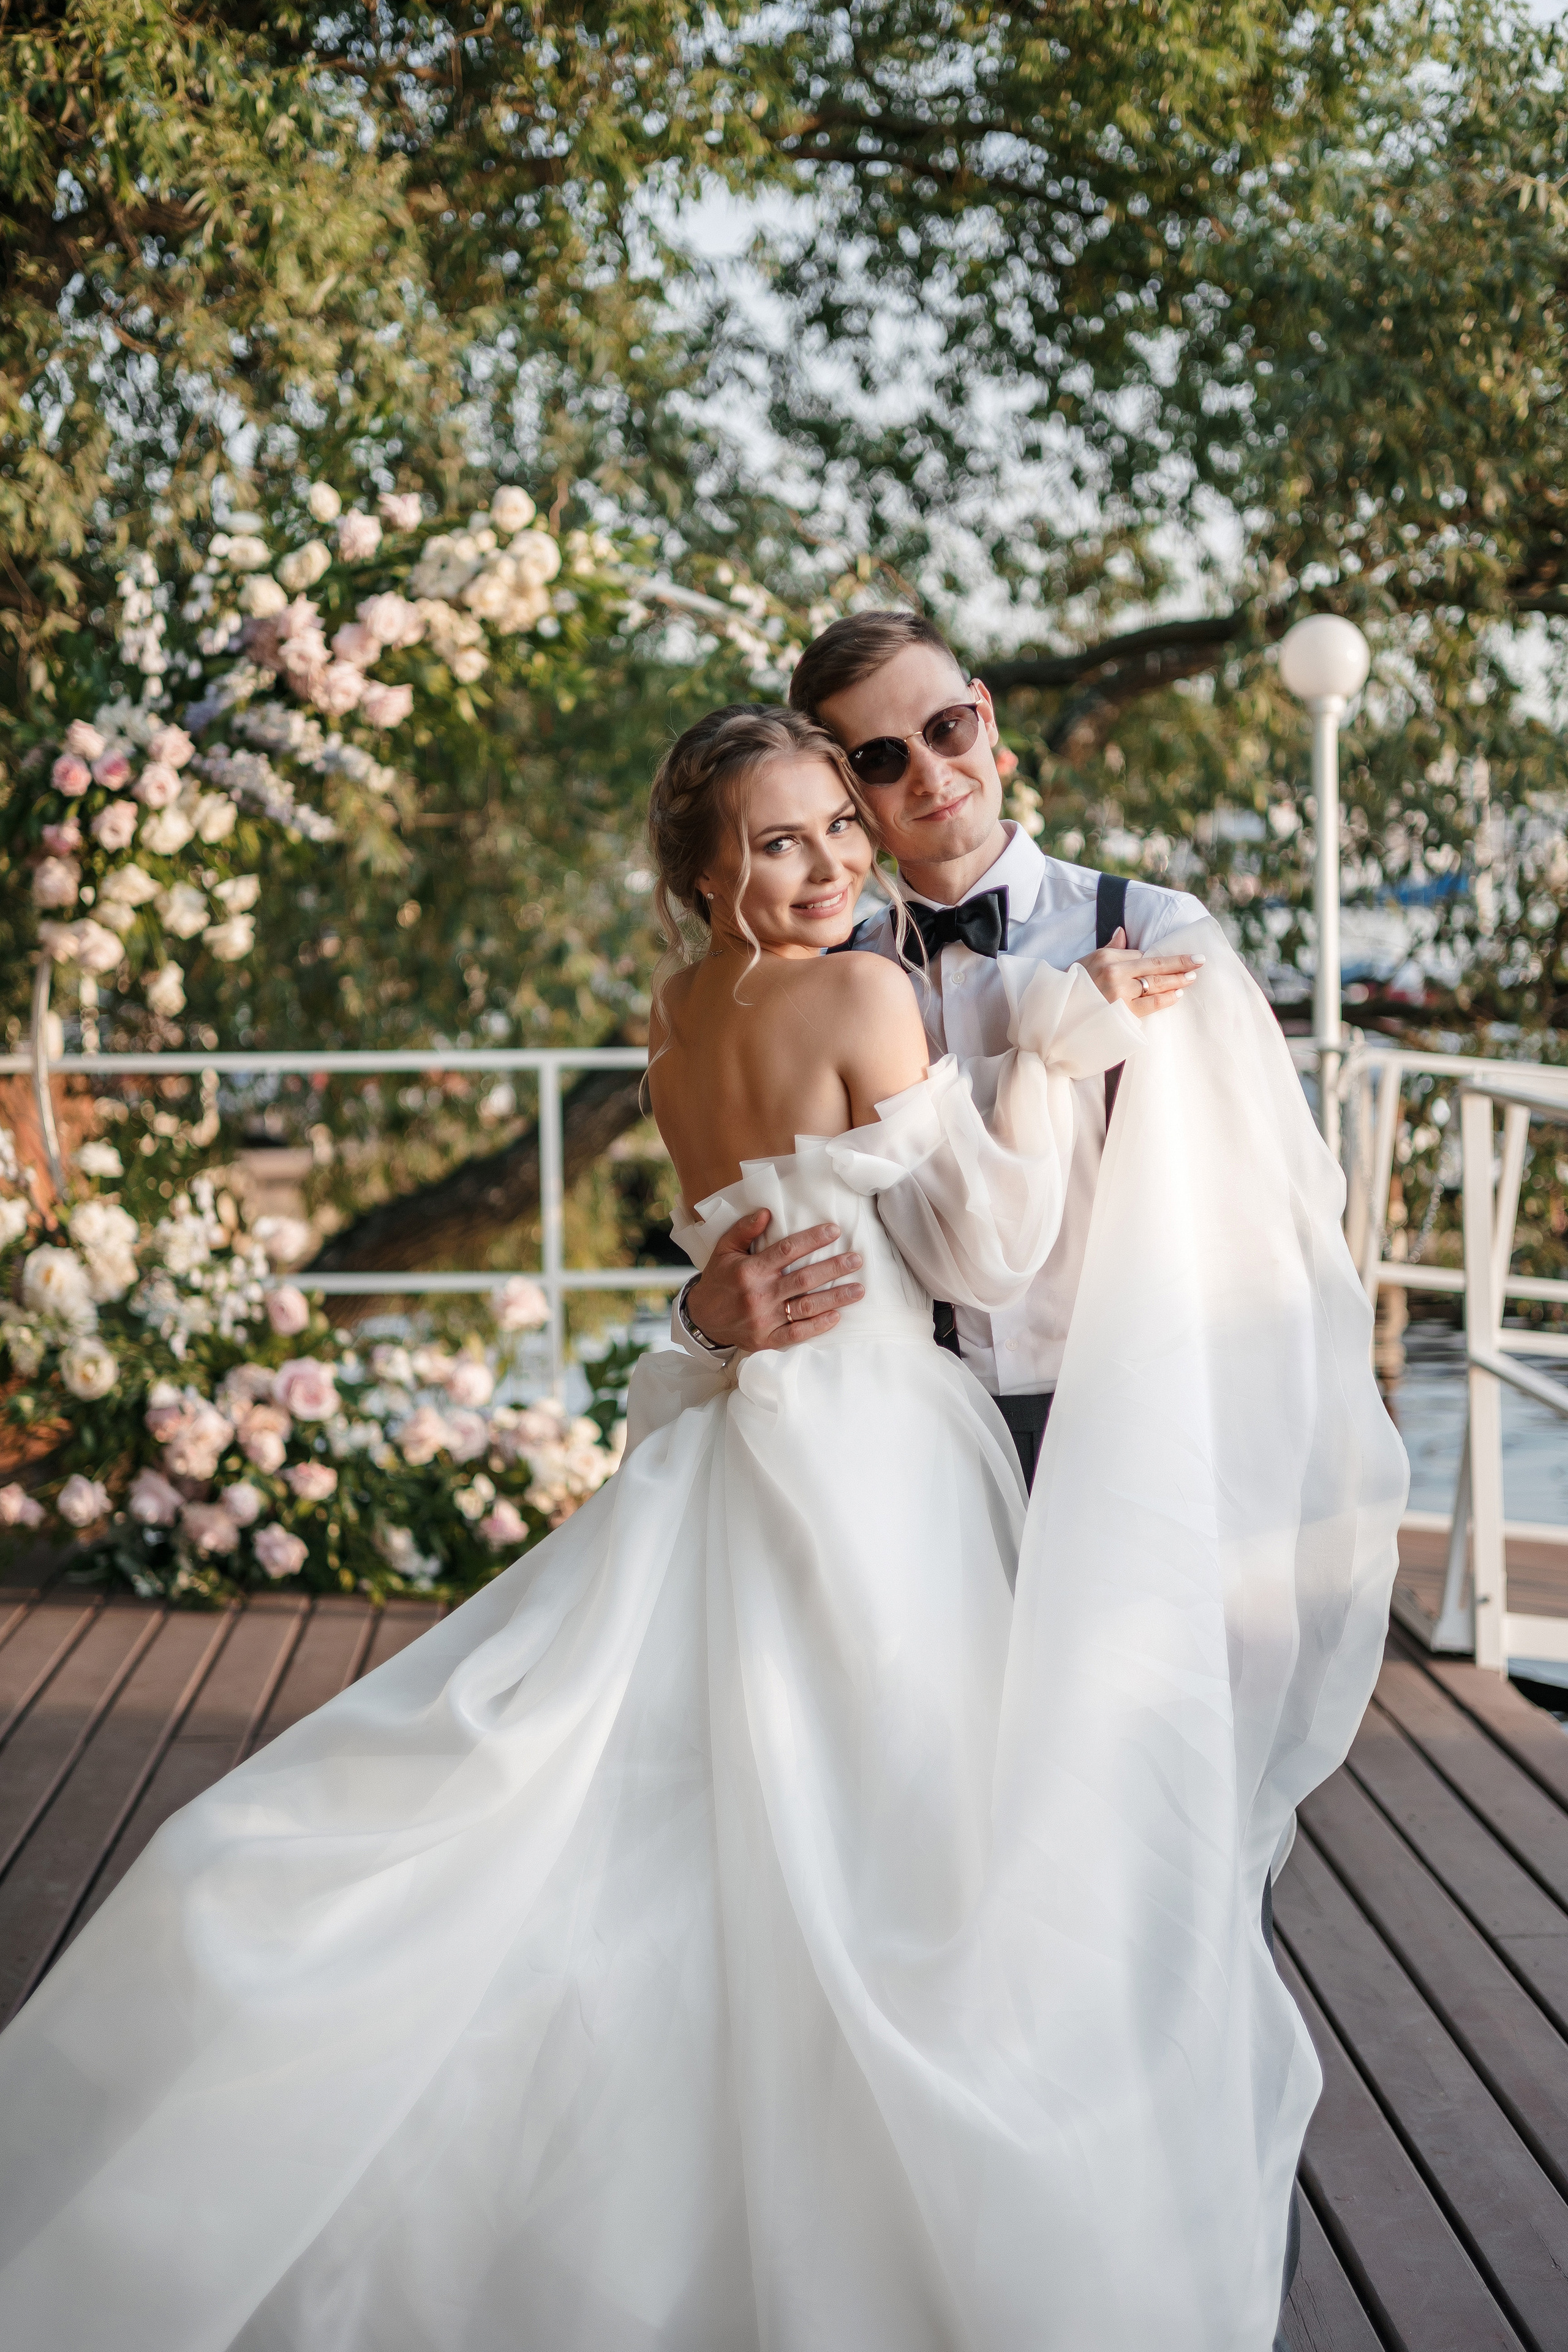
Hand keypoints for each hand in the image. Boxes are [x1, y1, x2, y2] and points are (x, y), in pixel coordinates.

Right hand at [684, 1210, 864, 1351]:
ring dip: (835, 1298)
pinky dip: (817, 1326)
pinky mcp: (767, 1340)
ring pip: (806, 1308)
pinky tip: (837, 1316)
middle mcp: (760, 1295)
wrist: (702, 1319)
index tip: (835, 1230)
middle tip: (857, 1259)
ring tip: (859, 1289)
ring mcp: (765, 1320)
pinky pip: (797, 1334)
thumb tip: (767, 1212)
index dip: (812, 1239)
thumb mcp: (723, 1250)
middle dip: (833, 1268)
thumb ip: (744, 1230)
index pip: (787, 1251)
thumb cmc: (718, 1280)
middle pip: (804, 1279)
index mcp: (751, 1270)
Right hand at [1078, 928, 1203, 1018]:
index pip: (1139, 955)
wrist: (1058, 1016)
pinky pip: (1151, 1004)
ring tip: (1192, 977)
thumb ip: (1110, 948)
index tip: (1174, 961)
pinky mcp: (1124, 1013)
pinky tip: (1178, 995)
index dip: (1156, 960)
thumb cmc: (1073, 988)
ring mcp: (1121, 994)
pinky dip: (1166, 999)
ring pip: (1156, 984)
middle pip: (1155, 965)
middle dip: (1180, 963)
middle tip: (1199, 961)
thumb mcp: (1088, 961)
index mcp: (1107, 957)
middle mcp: (1115, 973)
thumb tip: (1122, 932)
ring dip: (1178, 980)